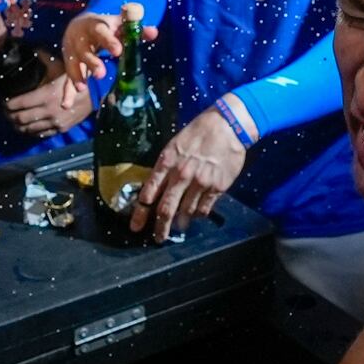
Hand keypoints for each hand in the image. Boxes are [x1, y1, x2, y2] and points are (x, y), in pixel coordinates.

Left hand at [5, 62, 92, 137]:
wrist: (95, 95)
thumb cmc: (76, 79)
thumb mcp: (60, 67)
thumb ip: (45, 59)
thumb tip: (33, 48)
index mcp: (45, 96)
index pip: (18, 104)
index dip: (7, 105)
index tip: (3, 102)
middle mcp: (48, 112)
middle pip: (20, 118)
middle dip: (9, 116)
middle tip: (5, 112)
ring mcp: (54, 123)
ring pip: (29, 129)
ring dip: (18, 126)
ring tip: (13, 121)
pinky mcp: (60, 129)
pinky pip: (41, 134)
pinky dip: (31, 132)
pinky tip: (27, 128)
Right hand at [57, 11, 159, 104]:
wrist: (79, 25)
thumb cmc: (105, 26)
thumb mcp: (119, 24)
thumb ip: (136, 29)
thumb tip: (154, 33)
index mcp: (94, 26)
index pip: (101, 32)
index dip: (109, 41)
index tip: (118, 51)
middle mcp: (80, 39)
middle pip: (84, 51)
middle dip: (92, 62)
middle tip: (101, 74)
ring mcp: (73, 53)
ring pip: (73, 65)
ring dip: (77, 77)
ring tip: (82, 88)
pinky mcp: (70, 65)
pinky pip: (66, 79)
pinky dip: (67, 92)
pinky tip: (66, 105)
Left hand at [132, 99, 251, 240]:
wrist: (227, 126)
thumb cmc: (198, 132)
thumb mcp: (174, 145)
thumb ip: (165, 167)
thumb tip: (157, 188)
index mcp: (166, 163)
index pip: (149, 193)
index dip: (140, 213)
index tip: (136, 226)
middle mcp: (181, 175)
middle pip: (166, 209)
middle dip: (159, 227)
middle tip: (157, 238)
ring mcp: (199, 183)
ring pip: (186, 212)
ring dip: (181, 221)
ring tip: (179, 226)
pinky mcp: (216, 187)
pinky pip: (204, 209)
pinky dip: (198, 214)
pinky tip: (197, 213)